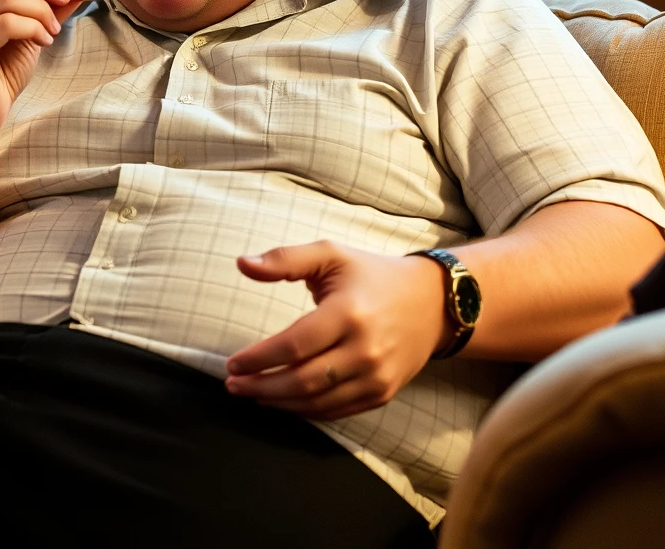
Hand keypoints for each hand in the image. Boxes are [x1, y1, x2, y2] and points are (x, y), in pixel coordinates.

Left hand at [224, 241, 448, 419]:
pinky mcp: (383, 393)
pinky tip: (283, 401)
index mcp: (348, 313)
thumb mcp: (330, 255)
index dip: (259, 358)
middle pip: (303, 380)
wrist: (431, 303)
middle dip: (262, 386)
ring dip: (279, 402)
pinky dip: (306, 410)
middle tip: (233, 385)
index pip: (294, 345)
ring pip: (317, 402)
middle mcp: (364, 350)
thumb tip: (241, 264)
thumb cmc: (371, 275)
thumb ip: (285, 259)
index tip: (232, 363)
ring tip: (252, 393)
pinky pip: (337, 411)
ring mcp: (376, 377)